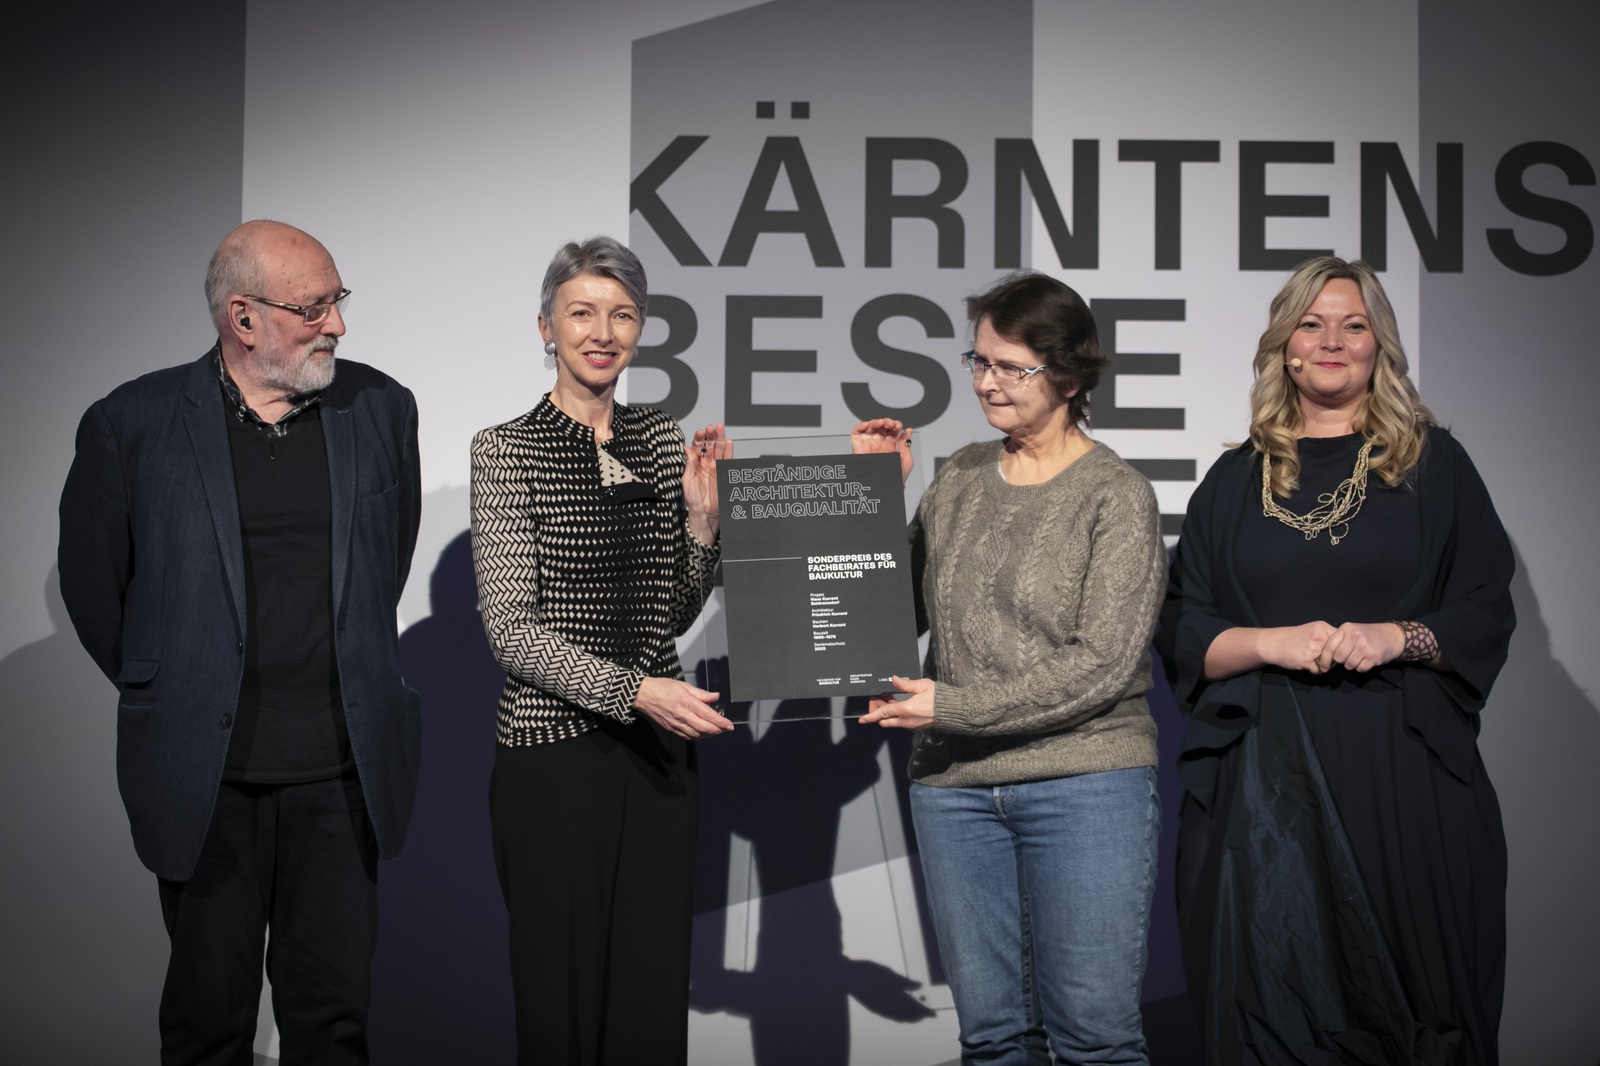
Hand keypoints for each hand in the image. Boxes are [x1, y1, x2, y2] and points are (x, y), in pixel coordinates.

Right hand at [634, 676, 733, 738]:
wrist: (643, 695)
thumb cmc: (662, 688)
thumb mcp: (684, 685)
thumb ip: (701, 693)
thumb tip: (715, 696)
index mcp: (686, 702)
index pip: (708, 715)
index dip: (721, 722)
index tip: (729, 725)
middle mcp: (682, 715)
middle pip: (704, 728)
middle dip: (718, 730)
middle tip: (725, 729)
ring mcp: (676, 723)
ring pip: (697, 735)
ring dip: (709, 735)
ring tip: (716, 731)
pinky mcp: (671, 729)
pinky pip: (687, 736)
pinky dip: (698, 737)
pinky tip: (702, 733)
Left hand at [684, 423, 730, 544]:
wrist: (704, 512)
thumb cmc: (694, 498)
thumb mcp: (687, 479)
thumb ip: (689, 464)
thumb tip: (687, 448)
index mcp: (695, 463)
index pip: (698, 447)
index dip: (699, 438)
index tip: (700, 432)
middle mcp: (706, 463)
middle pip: (710, 445)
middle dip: (710, 435)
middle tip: (711, 428)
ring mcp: (716, 467)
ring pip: (719, 449)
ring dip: (719, 439)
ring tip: (719, 429)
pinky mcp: (724, 472)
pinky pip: (727, 459)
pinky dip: (729, 450)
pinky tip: (728, 442)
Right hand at [851, 419, 913, 483]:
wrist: (885, 487)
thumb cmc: (896, 477)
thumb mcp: (906, 460)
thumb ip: (906, 445)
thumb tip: (908, 431)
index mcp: (890, 446)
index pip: (891, 430)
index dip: (895, 425)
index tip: (898, 426)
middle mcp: (878, 443)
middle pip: (881, 426)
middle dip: (887, 422)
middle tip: (891, 424)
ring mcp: (868, 443)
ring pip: (870, 426)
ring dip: (876, 421)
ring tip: (882, 423)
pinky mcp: (858, 446)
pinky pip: (856, 432)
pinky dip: (861, 426)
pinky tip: (868, 425)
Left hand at [857, 675, 934, 729]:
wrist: (954, 711)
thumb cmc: (940, 698)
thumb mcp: (922, 686)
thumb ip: (906, 684)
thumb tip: (894, 679)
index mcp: (906, 710)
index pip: (883, 713)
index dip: (871, 715)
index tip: (862, 719)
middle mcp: (906, 721)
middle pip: (884, 721)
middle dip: (877, 712)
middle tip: (875, 700)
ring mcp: (911, 725)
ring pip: (892, 722)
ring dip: (886, 713)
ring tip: (886, 699)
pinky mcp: (916, 727)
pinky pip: (900, 723)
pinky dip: (895, 715)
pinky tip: (897, 705)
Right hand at [1256, 621, 1337, 673]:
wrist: (1273, 643)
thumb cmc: (1292, 637)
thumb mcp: (1311, 630)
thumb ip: (1326, 636)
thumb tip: (1343, 649)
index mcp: (1322, 627)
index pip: (1342, 640)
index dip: (1340, 648)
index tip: (1334, 651)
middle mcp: (1319, 637)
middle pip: (1337, 652)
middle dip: (1332, 658)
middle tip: (1322, 658)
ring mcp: (1313, 649)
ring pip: (1330, 663)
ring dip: (1323, 665)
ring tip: (1312, 661)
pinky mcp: (1307, 661)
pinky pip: (1319, 670)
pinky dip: (1314, 670)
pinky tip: (1306, 665)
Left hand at [1321, 621, 1404, 672]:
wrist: (1391, 636)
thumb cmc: (1367, 635)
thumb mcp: (1352, 631)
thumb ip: (1339, 641)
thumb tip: (1323, 658)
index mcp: (1346, 629)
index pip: (1329, 646)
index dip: (1324, 659)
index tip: (1323, 667)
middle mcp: (1355, 636)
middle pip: (1338, 658)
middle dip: (1341, 661)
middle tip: (1348, 657)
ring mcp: (1365, 647)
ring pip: (1349, 665)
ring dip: (1351, 665)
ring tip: (1358, 658)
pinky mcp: (1374, 657)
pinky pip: (1360, 669)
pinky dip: (1361, 668)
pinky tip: (1366, 661)